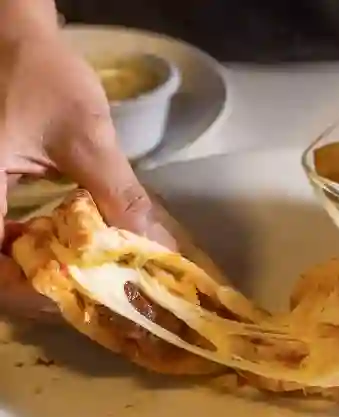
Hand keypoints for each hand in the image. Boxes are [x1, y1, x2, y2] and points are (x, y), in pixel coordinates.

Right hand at [0, 8, 176, 321]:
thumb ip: (120, 194)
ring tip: (85, 268)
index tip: (77, 295)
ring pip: (1, 251)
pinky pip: (3, 228)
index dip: (29, 294)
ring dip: (41, 263)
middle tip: (89, 287)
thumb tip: (157, 244)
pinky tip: (68, 238)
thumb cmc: (39, 76)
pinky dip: (35, 241)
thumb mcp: (85, 138)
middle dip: (40, 282)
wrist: (12, 32)